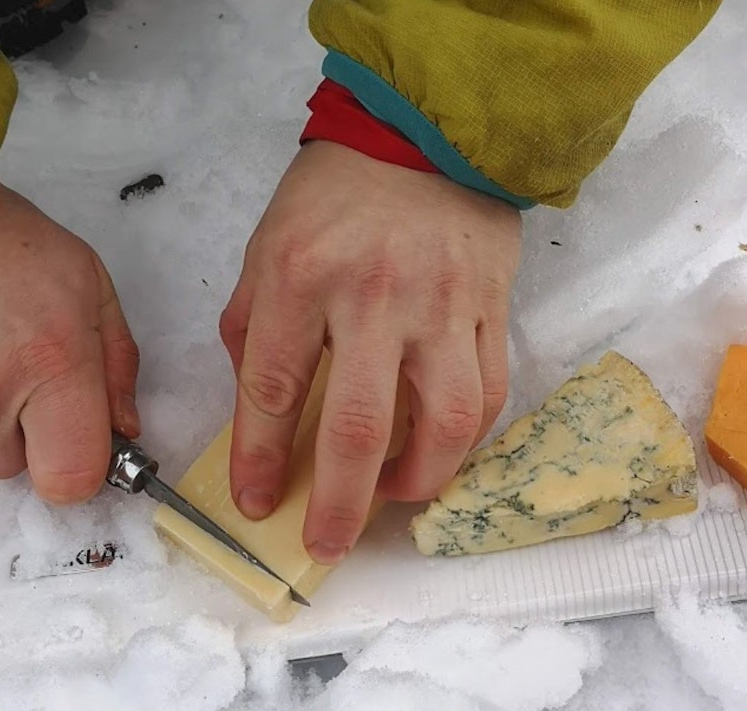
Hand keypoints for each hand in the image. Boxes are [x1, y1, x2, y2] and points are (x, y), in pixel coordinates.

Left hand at [220, 141, 522, 563]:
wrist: (424, 133)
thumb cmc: (336, 194)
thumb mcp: (270, 245)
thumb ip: (256, 326)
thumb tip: (260, 411)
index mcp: (301, 277)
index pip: (273, 389)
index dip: (262, 459)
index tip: (257, 502)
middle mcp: (373, 297)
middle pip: (359, 426)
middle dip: (340, 503)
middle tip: (327, 542)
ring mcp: (440, 305)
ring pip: (443, 422)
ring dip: (417, 480)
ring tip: (392, 498)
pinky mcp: (489, 308)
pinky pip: (487, 393)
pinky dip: (465, 440)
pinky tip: (439, 453)